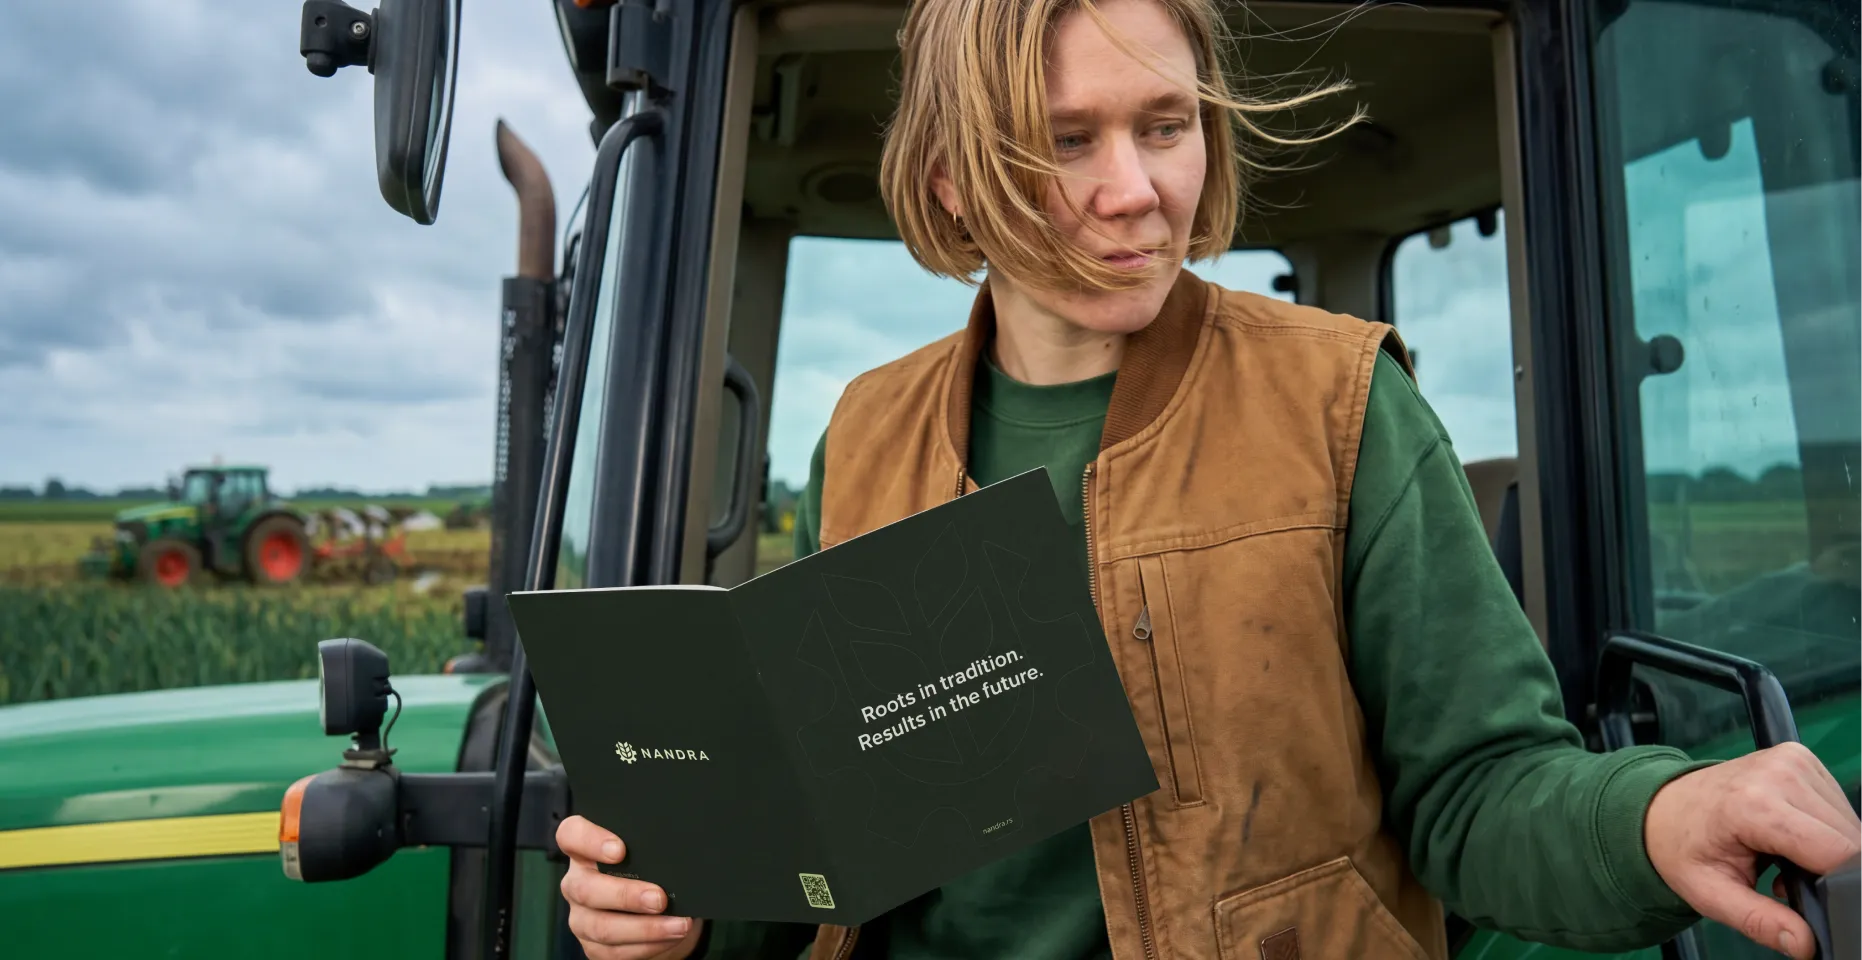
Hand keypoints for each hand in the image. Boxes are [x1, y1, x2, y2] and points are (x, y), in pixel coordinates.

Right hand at [556, 815, 704, 959]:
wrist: (655, 912)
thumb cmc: (650, 874)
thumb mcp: (648, 856)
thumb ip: (651, 850)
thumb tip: (680, 854)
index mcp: (585, 852)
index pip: (570, 835)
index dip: (589, 840)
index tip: (619, 850)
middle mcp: (577, 883)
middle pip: (585, 889)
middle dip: (626, 896)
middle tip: (659, 898)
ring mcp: (581, 917)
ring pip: (601, 927)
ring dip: (645, 928)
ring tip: (678, 925)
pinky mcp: (592, 946)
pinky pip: (615, 952)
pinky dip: (648, 946)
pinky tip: (670, 937)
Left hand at [1645, 742, 1861, 958]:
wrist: (1663, 807)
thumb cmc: (1684, 848)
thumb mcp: (1711, 894)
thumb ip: (1760, 921)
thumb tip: (1804, 944)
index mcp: (1754, 806)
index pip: (1835, 851)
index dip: (1835, 883)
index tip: (1809, 894)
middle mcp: (1778, 774)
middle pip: (1847, 838)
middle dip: (1828, 867)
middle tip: (1786, 877)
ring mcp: (1791, 760)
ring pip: (1846, 820)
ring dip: (1827, 846)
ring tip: (1784, 855)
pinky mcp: (1799, 756)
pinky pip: (1834, 801)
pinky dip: (1822, 825)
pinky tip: (1790, 833)